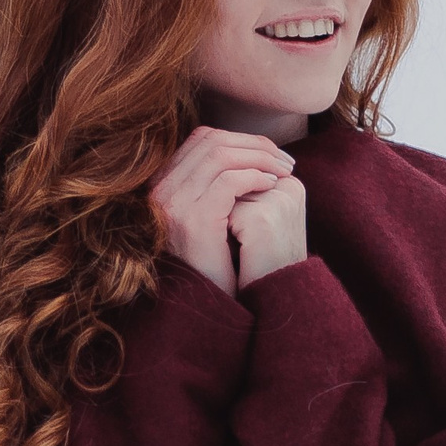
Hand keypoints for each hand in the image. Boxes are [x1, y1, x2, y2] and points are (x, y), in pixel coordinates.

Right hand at [152, 127, 293, 295]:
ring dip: (260, 159)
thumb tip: (248, 151)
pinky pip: (228, 181)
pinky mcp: (193, 220)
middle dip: (255, 145)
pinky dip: (255, 176)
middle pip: (212, 141)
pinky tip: (272, 185)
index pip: (201, 139)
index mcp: (161, 185)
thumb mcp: (209, 216)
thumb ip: (216, 184)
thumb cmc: (214, 262)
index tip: (270, 154)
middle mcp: (160, 191)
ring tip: (284, 172)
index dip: (241, 140)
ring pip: (221, 156)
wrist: (206, 306)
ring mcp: (173, 205)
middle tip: (285, 160)